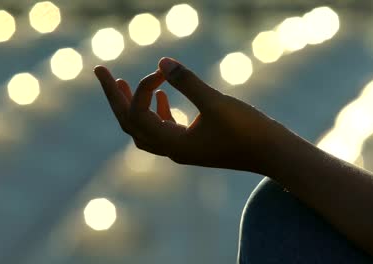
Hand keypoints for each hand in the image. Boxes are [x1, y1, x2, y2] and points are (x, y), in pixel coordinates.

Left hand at [94, 58, 288, 172]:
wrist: (272, 154)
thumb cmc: (248, 131)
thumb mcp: (217, 103)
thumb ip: (188, 82)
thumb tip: (161, 61)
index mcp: (173, 145)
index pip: (140, 113)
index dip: (143, 87)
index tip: (159, 72)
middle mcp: (171, 150)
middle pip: (129, 124)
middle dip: (114, 96)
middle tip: (100, 70)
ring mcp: (181, 149)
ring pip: (143, 128)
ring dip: (131, 105)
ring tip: (121, 82)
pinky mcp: (192, 145)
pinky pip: (163, 130)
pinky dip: (156, 112)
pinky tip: (161, 98)